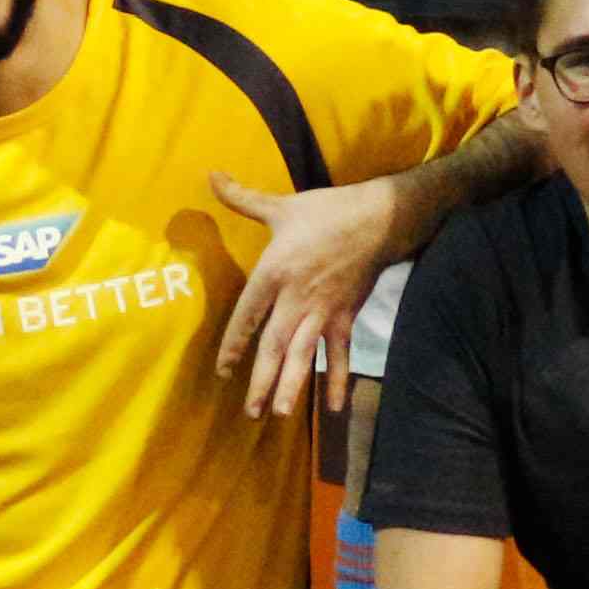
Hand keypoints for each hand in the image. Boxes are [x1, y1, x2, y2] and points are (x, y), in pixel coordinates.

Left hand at [211, 170, 394, 419]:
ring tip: (279, 414)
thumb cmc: (326, 212)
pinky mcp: (345, 316)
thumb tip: (210, 174)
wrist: (379, 218)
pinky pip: (339, 354)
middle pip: (274, 344)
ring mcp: (323, 311)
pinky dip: (336, 380)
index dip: (234, 343)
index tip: (224, 369)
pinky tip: (331, 408)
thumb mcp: (281, 205)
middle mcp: (297, 297)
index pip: (248, 314)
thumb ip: (242, 198)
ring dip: (292, 385)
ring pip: (304, 355)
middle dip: (261, 379)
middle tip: (250, 412)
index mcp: (275, 272)